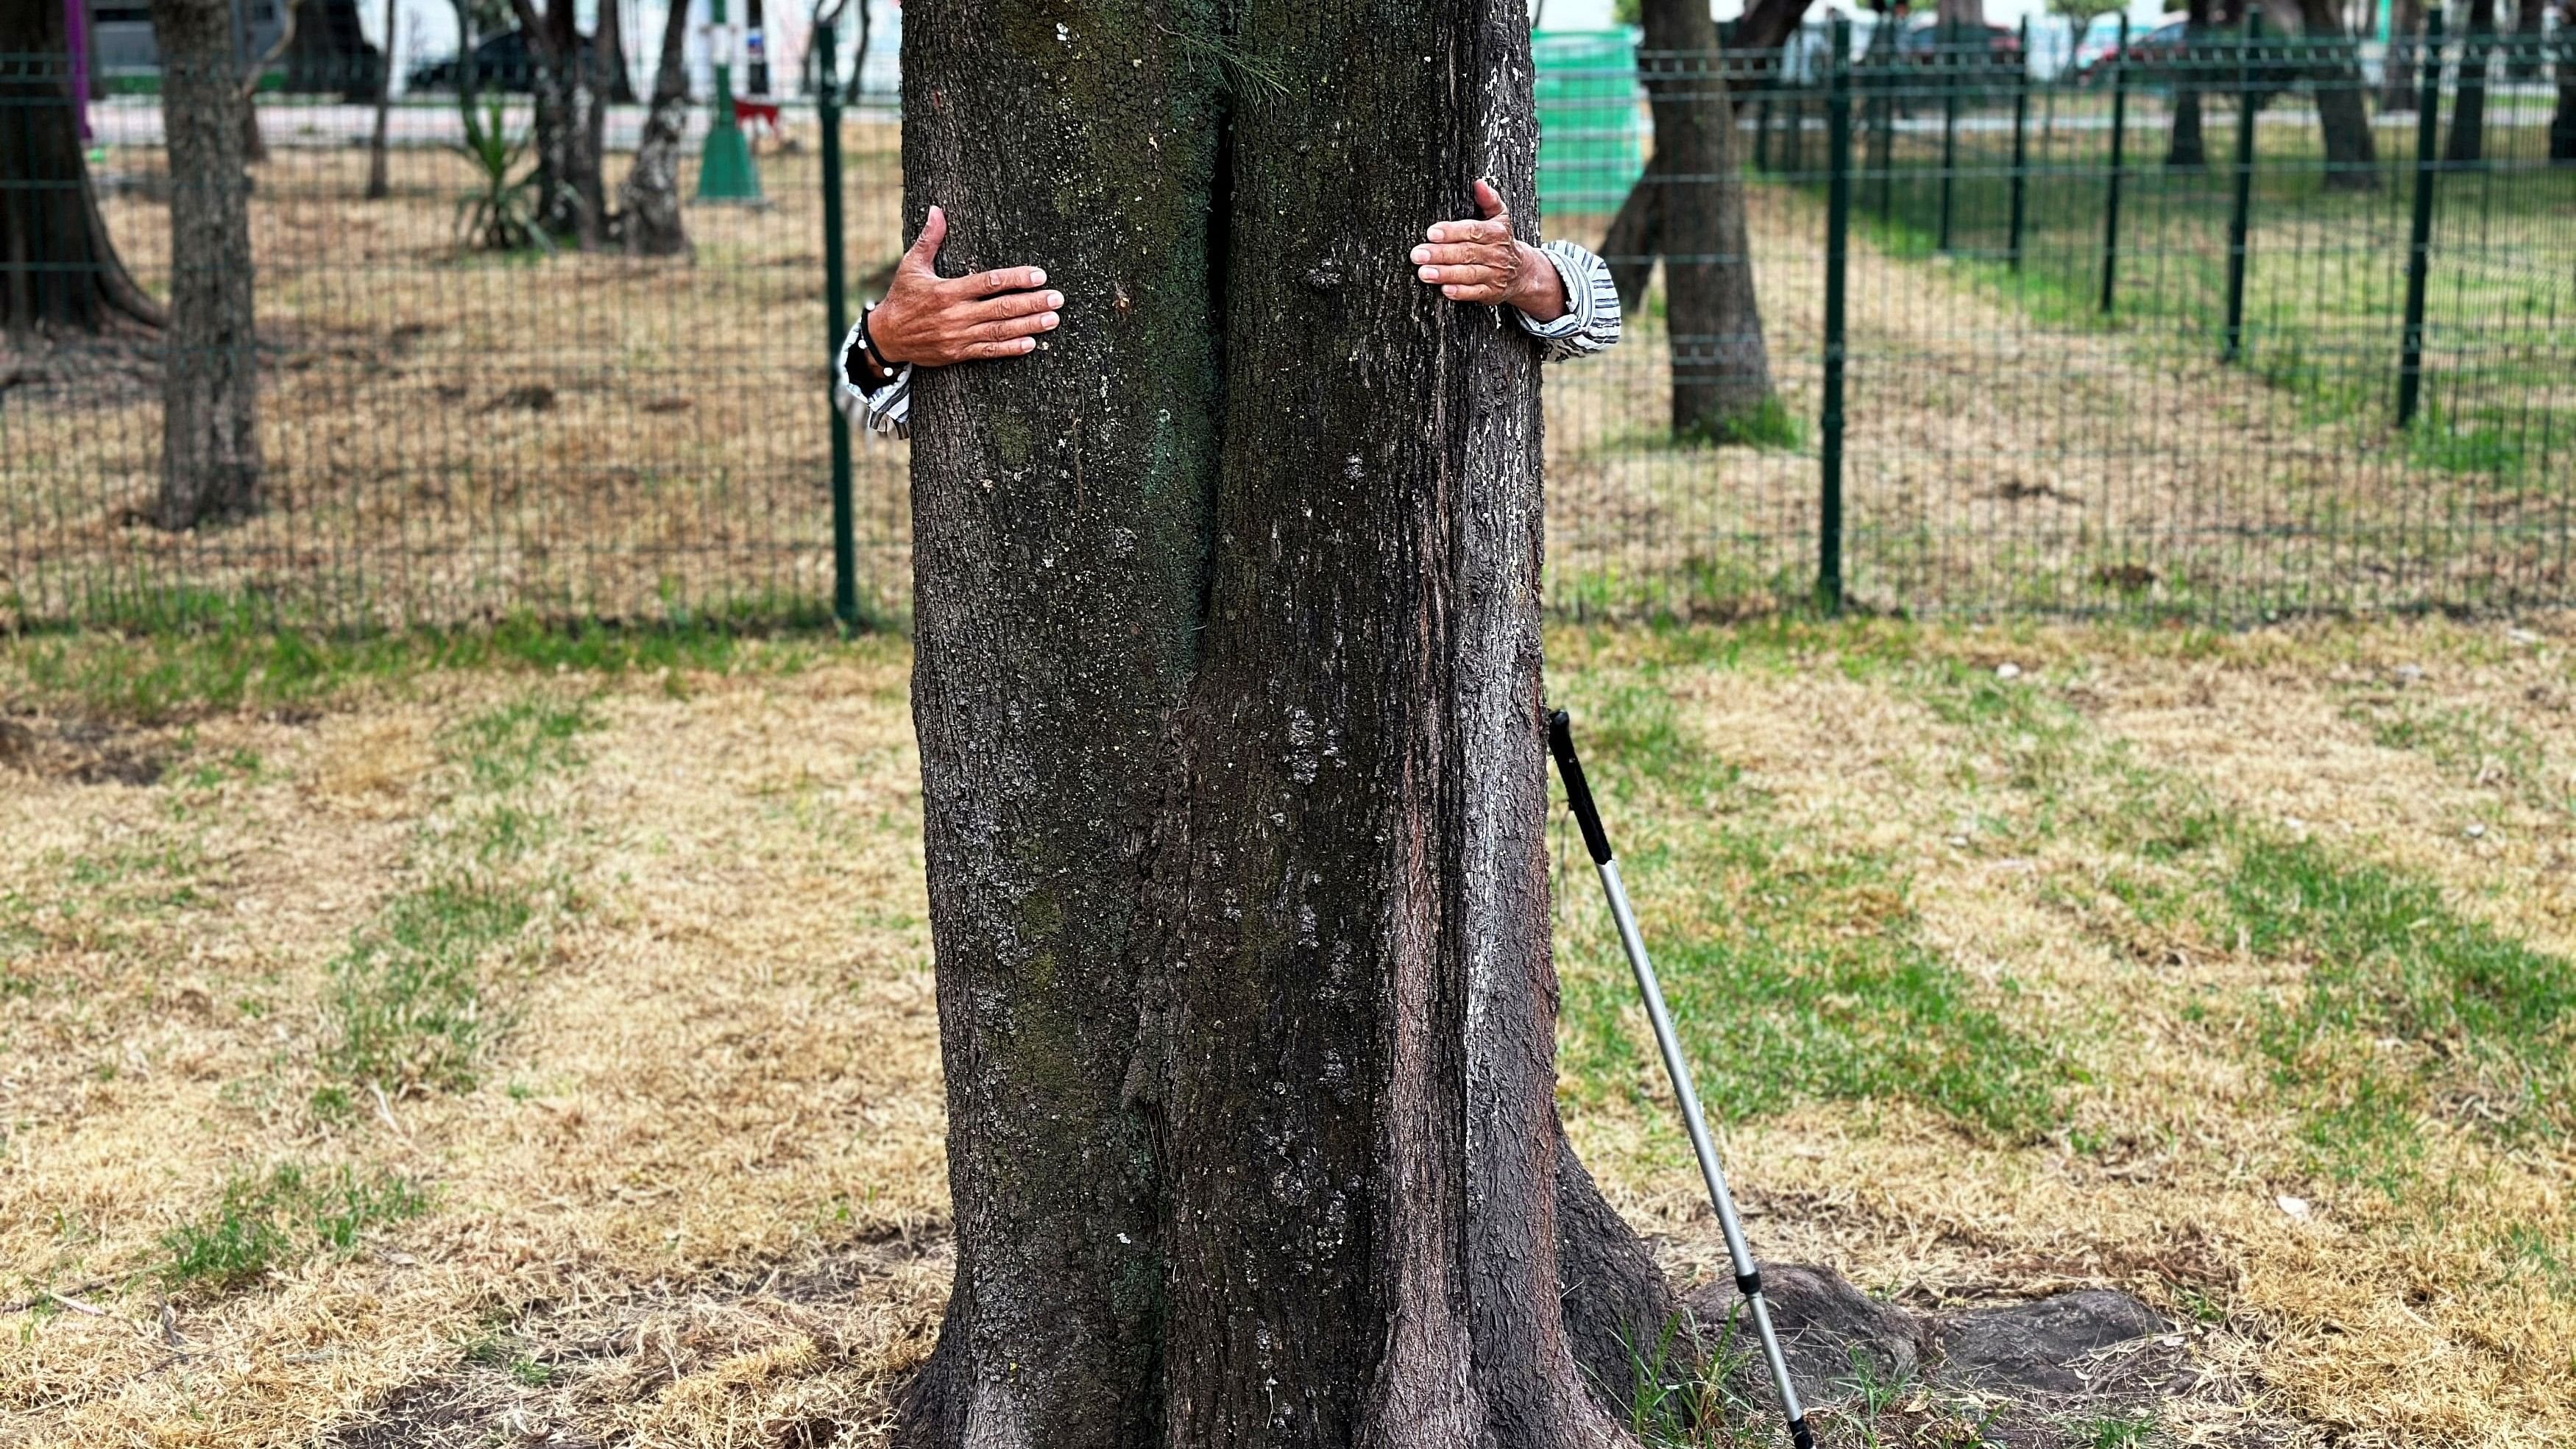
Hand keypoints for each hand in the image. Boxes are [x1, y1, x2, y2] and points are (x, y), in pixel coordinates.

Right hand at [867, 206, 1063, 368]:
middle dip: (1032, 303)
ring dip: (1029, 325)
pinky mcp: (958, 353)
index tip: (1039, 275)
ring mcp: (958, 336)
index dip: (1016, 279)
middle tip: (1057, 298)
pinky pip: (989, 352)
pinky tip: (1031, 343)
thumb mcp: (911, 265)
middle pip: (1001, 308)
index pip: (989, 282)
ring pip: (1000, 331)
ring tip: (1052, 319)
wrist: (886, 336)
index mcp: (947, 291)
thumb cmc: (902, 296)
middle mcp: (955, 314)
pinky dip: (1010, 349)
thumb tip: (937, 209)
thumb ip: (929, 239)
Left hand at [1410, 179, 1567, 322]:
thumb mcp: (1500, 217)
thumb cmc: (1502, 240)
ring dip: (1445, 274)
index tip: (1432, 232)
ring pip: (1468, 273)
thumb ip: (1489, 200)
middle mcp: (1496, 254)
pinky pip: (1474, 293)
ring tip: (1425, 273)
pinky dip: (1460, 292)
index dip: (1452, 232)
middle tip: (1418, 254)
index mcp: (1497, 232)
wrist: (1522, 271)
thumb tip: (1478, 183)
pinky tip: (1445, 289)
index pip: (1473, 230)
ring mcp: (1494, 274)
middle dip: (1440, 254)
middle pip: (1466, 253)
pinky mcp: (1491, 292)